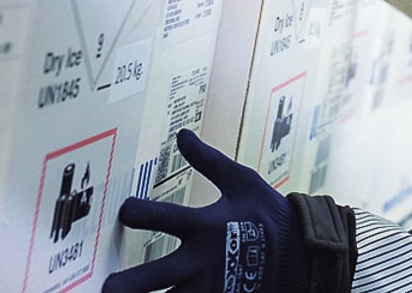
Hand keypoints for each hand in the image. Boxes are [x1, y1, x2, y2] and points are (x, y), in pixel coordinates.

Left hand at [103, 129, 308, 292]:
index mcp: (208, 225)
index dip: (140, 213)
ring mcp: (214, 288)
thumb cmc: (269, 214)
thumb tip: (181, 134)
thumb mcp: (242, 182)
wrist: (305, 253)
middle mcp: (206, 260)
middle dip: (132, 283)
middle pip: (161, 274)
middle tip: (106, 288)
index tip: (123, 209)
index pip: (167, 218)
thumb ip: (208, 162)